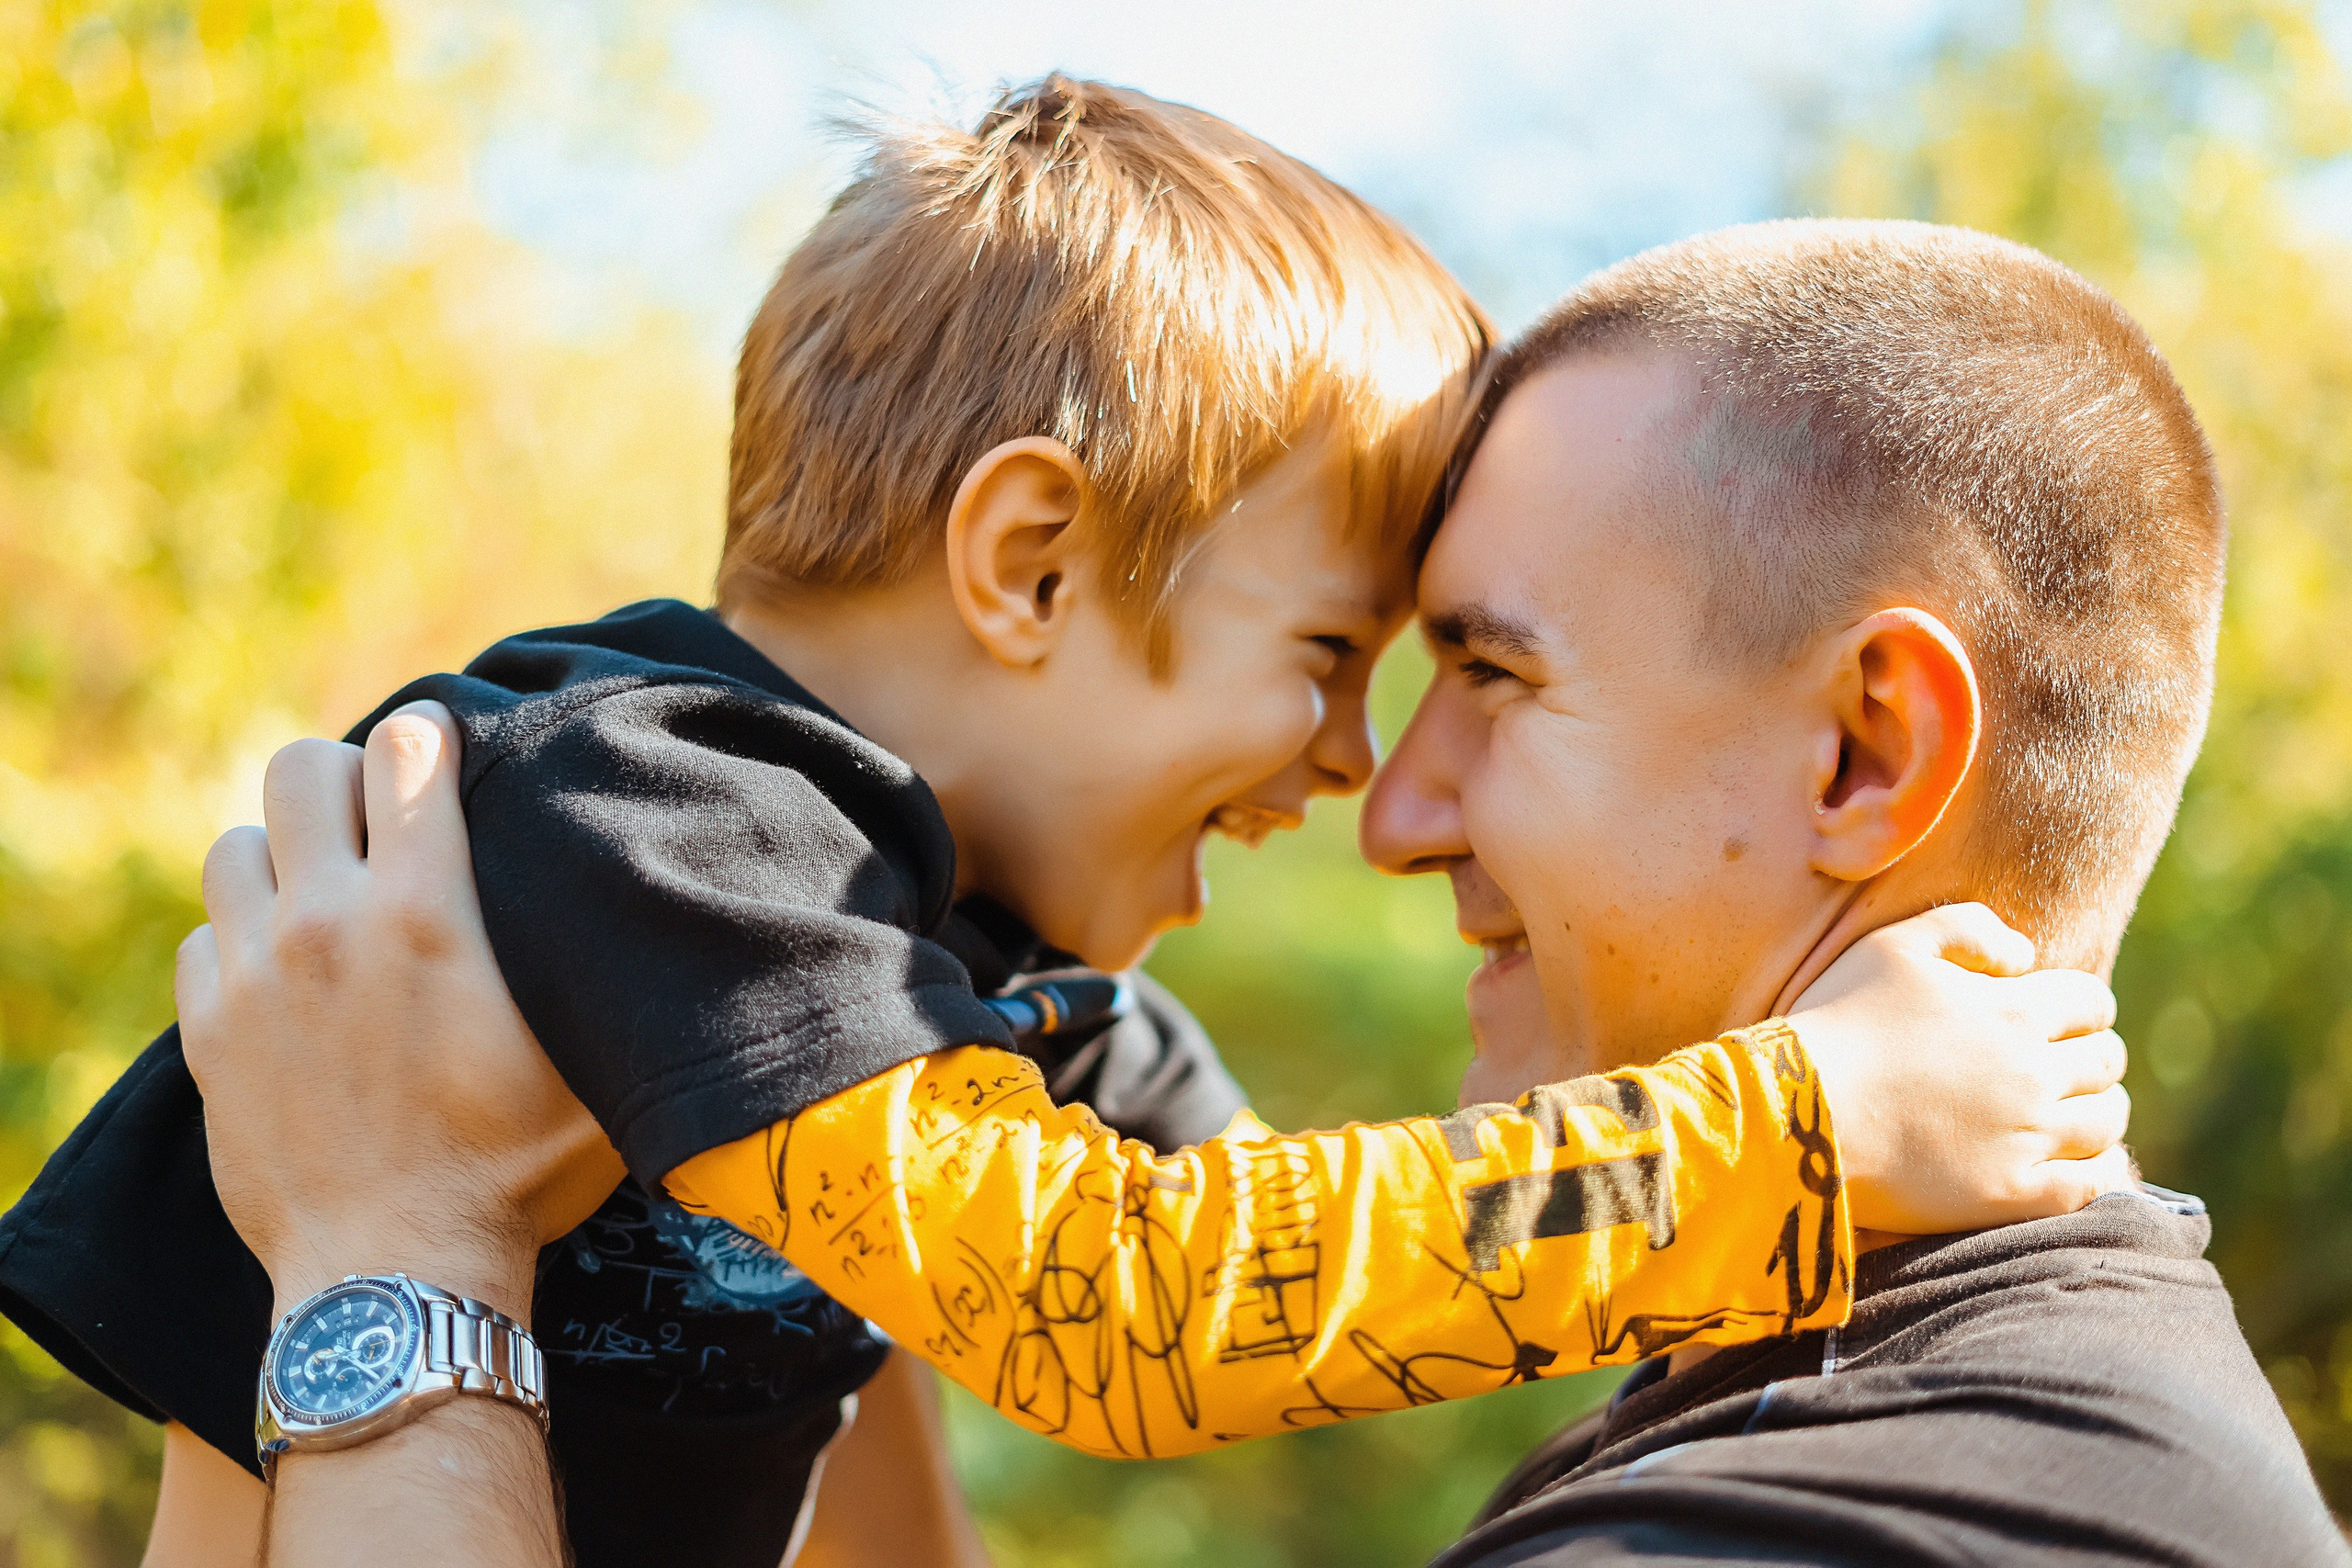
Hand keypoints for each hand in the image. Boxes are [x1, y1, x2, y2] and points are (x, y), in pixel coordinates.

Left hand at [175, 702, 625, 1319]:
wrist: (397, 1274)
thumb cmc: (514, 1171)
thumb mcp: (589, 1058)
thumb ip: (600, 968)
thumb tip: (648, 907)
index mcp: (427, 911)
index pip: (406, 750)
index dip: (431, 739)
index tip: (444, 760)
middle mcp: (328, 923)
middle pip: (301, 769)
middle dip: (345, 779)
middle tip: (381, 822)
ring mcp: (254, 976)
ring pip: (235, 844)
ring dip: (283, 856)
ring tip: (326, 894)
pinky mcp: (208, 1033)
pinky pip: (203, 938)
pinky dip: (239, 939)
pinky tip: (285, 975)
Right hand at [1789, 903, 2130, 1235]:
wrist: (1795, 1112)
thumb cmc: (1837, 1021)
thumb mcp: (1894, 945)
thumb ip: (1969, 929)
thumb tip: (2026, 955)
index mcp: (2013, 1010)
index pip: (2090, 1001)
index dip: (2081, 1005)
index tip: (2058, 1016)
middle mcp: (2034, 1073)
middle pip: (2106, 1060)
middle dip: (2091, 1055)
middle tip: (2060, 1064)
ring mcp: (2028, 1137)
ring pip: (2106, 1121)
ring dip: (2099, 1109)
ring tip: (2070, 1112)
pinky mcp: (2011, 1194)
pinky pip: (2091, 1186)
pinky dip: (2101, 1171)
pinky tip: (2083, 1164)